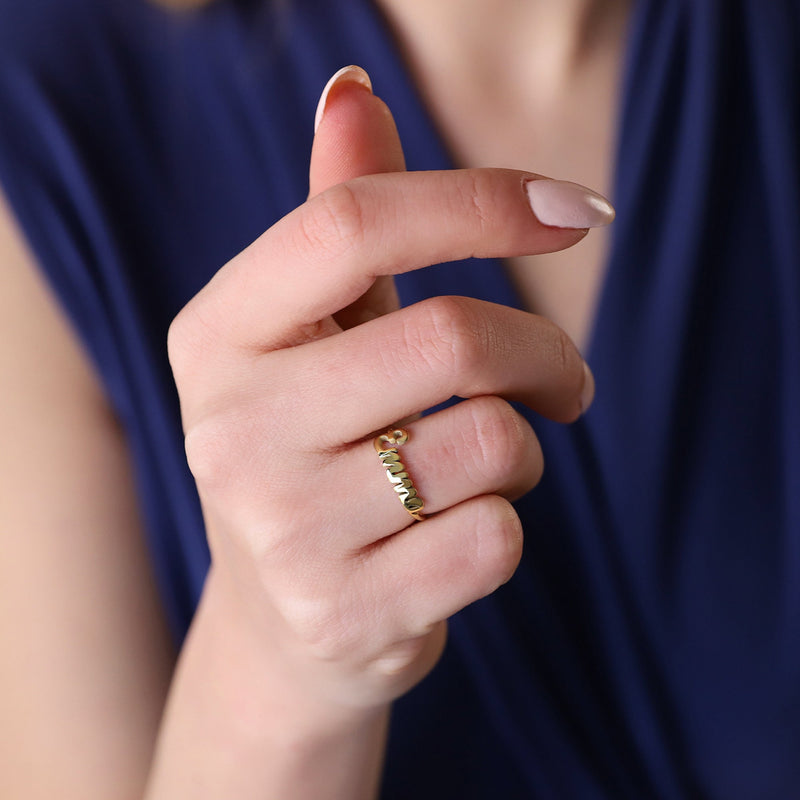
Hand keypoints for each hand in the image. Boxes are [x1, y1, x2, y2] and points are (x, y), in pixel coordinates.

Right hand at [167, 67, 605, 722]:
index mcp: (218, 336)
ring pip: (492, 443)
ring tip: (486, 465)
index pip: (350, 224)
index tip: (573, 207)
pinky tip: (456, 534)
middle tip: (563, 375)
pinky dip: (508, 524)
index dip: (478, 201)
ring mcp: (282, 532)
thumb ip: (337, 217)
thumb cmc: (311, 452)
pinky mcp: (344, 614)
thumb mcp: (309, 337)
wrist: (280, 622)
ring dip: (525, 445)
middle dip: (545, 349)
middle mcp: (232, 430)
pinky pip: (496, 540)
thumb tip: (353, 89)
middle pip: (451, 336)